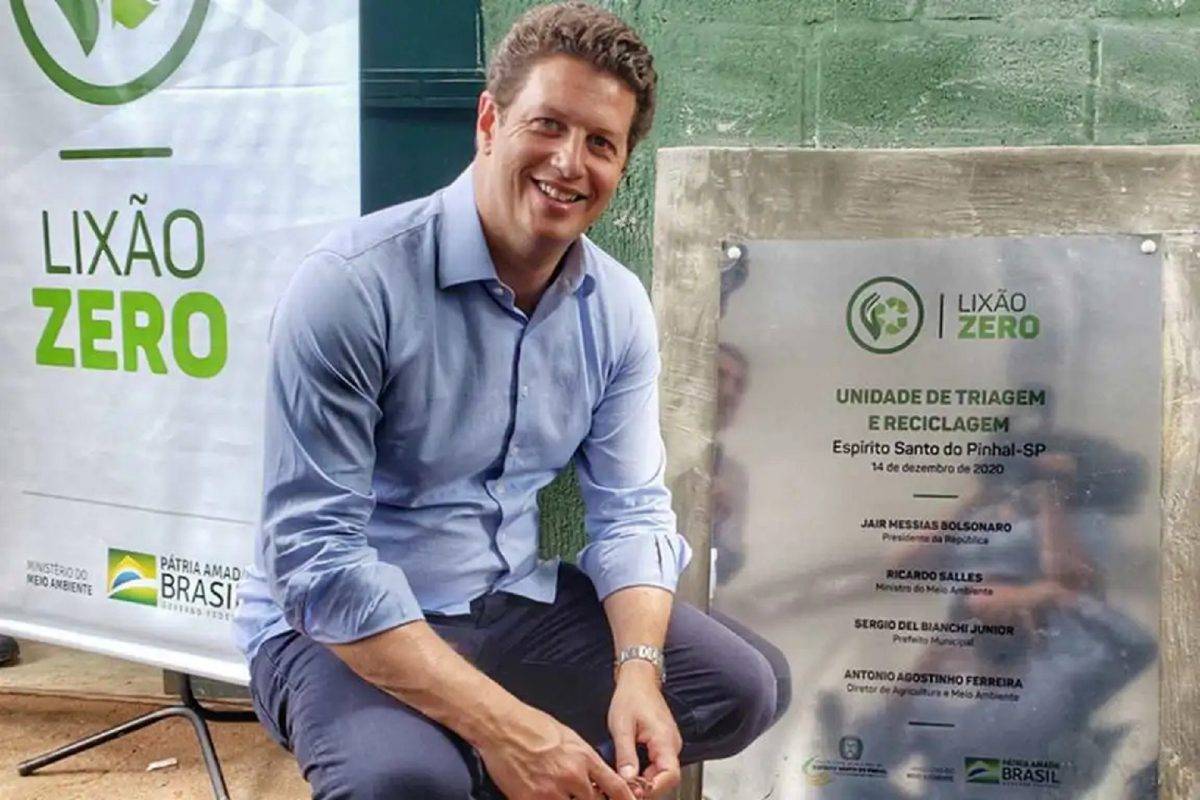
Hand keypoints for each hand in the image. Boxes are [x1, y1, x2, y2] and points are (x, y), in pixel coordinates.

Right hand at [477, 701, 634, 799]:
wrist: (503, 727)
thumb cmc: (534, 726)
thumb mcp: (569, 737)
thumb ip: (585, 759)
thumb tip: (595, 776)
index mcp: (584, 758)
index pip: (616, 788)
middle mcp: (572, 777)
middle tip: (584, 794)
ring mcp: (551, 792)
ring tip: (559, 791)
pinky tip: (543, 795)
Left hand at [608, 661, 681, 798]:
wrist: (638, 679)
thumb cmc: (631, 697)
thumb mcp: (622, 727)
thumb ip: (625, 755)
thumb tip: (627, 780)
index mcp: (665, 740)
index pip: (670, 776)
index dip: (653, 789)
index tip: (635, 793)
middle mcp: (672, 745)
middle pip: (665, 779)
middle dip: (645, 788)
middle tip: (624, 790)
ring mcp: (669, 745)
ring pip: (661, 774)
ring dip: (644, 781)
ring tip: (624, 782)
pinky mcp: (662, 745)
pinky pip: (657, 765)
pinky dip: (644, 773)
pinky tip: (629, 772)